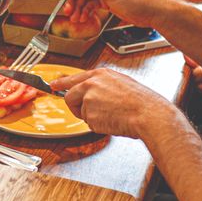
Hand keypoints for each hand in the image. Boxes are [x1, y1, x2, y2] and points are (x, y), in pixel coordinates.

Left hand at [50, 67, 169, 137]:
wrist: (148, 113)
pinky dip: (100, 126)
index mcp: (100, 74)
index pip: (74, 78)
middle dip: (77, 108)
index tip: (53, 85)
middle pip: (70, 97)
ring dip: (94, 117)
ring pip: (82, 113)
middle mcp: (91, 84)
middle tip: (92, 113)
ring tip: (113, 115)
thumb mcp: (121, 83)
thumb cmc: (141, 101)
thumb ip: (103, 85)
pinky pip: (90, 124)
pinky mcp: (90, 114)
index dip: (62, 83)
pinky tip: (113, 121)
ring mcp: (89, 99)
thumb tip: (91, 92)